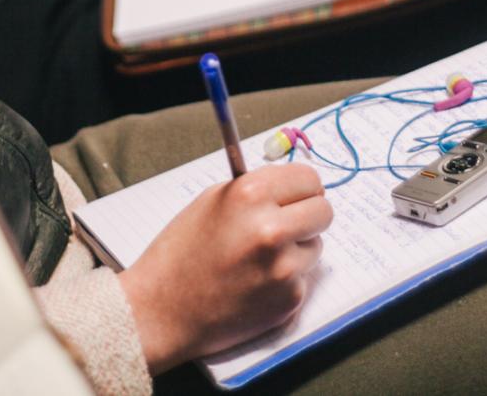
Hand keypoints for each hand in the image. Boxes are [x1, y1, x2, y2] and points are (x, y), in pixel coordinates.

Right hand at [119, 163, 332, 373]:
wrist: (162, 309)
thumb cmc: (182, 250)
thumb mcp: (213, 200)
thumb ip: (256, 189)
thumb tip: (292, 186)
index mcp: (251, 194)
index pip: (308, 178)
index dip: (302, 186)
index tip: (295, 194)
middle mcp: (272, 228)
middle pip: (324, 210)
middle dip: (309, 214)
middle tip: (288, 222)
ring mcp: (283, 268)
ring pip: (316, 245)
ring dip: (298, 248)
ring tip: (260, 257)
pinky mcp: (289, 299)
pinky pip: (303, 277)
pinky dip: (286, 278)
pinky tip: (255, 282)